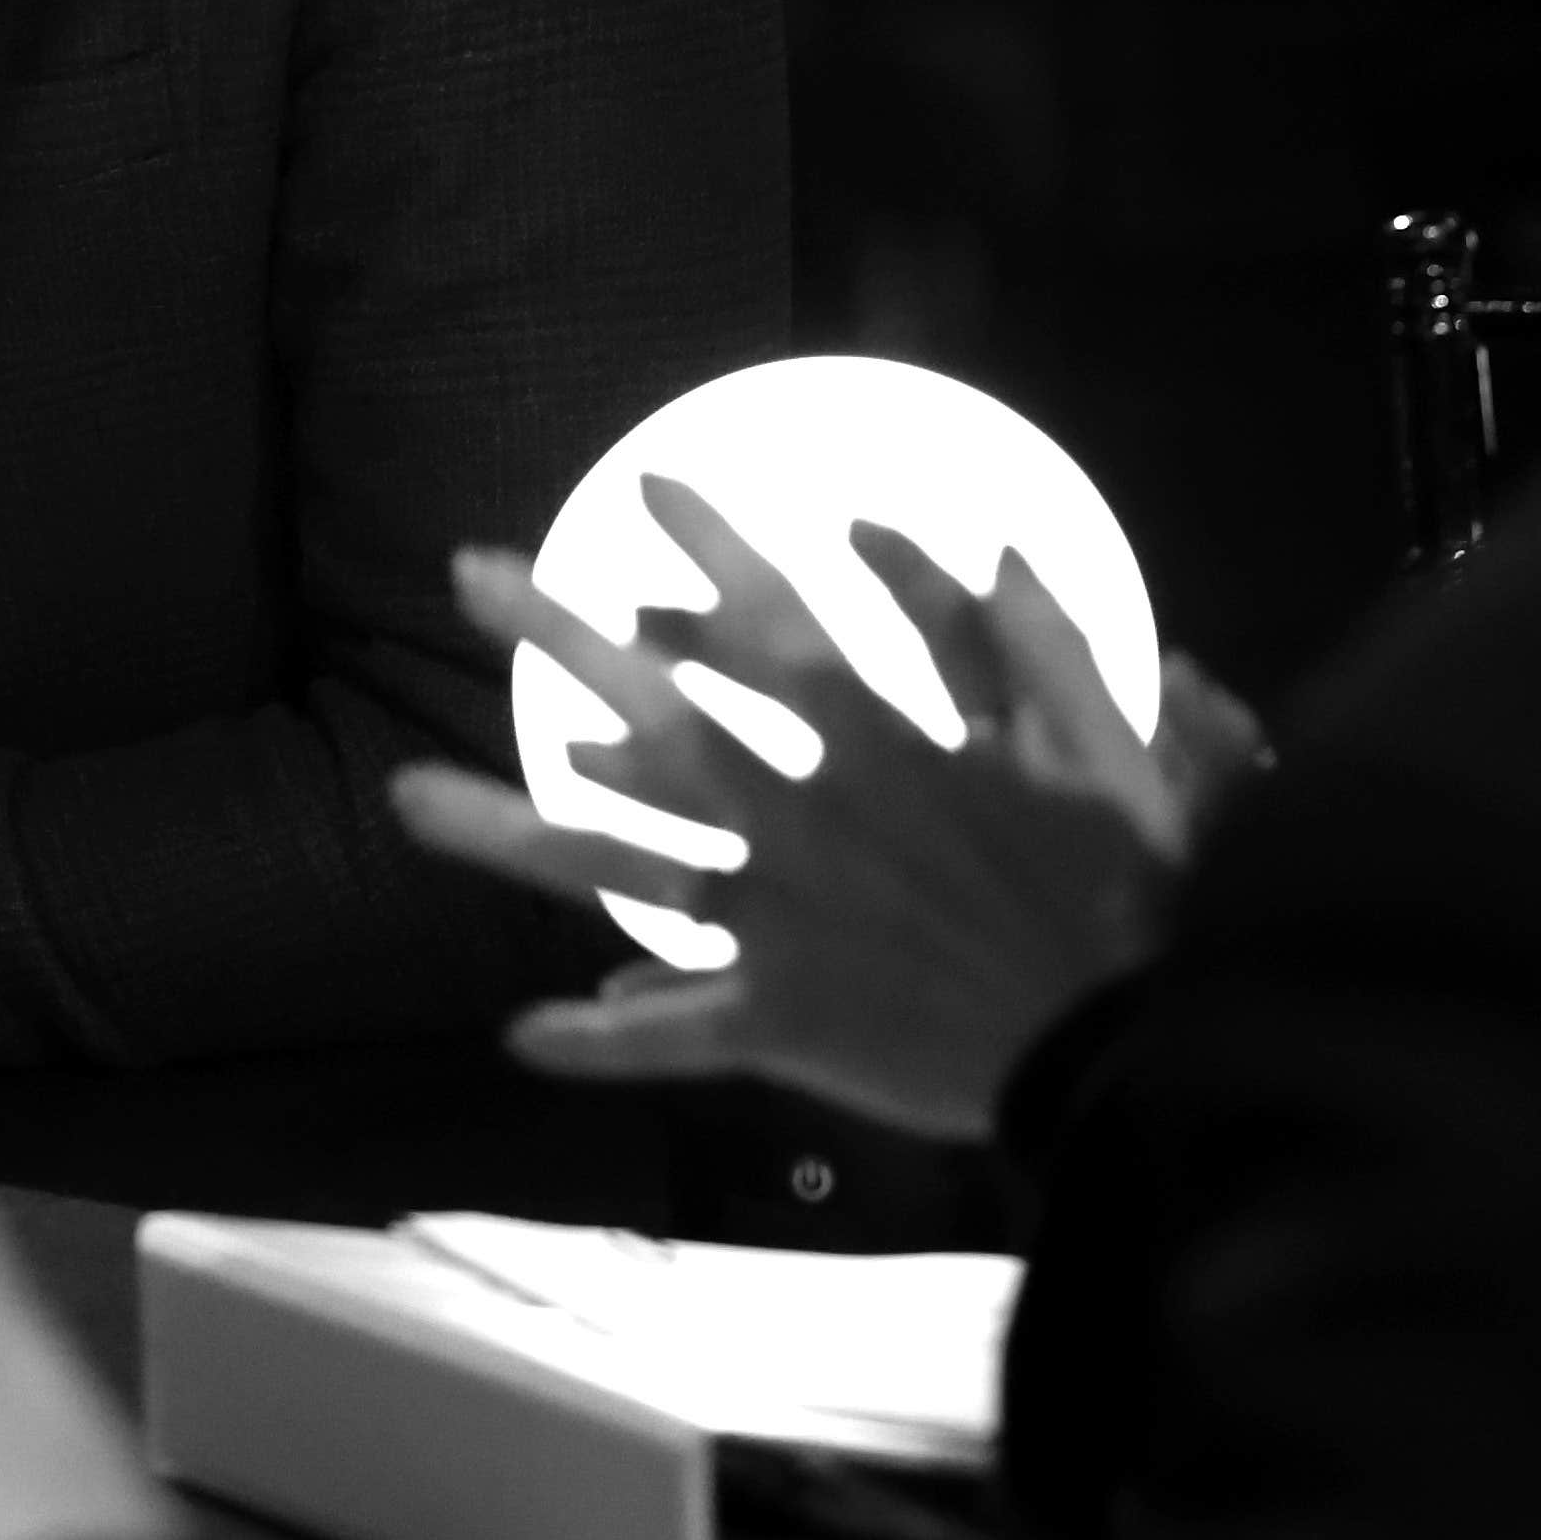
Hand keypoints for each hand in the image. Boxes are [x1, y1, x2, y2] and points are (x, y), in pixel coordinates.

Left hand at [394, 480, 1261, 1139]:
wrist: (1137, 1050)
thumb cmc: (1129, 890)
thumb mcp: (1099, 744)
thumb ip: (1031, 641)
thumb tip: (980, 539)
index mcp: (881, 748)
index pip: (771, 624)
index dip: (709, 549)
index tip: (646, 488)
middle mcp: (805, 824)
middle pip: (657, 718)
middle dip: (559, 639)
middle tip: (472, 573)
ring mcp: (782, 927)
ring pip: (618, 870)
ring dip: (505, 832)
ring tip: (403, 795)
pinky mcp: (785, 1025)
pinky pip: (677, 1038)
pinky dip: (603, 1038)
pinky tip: (522, 1033)